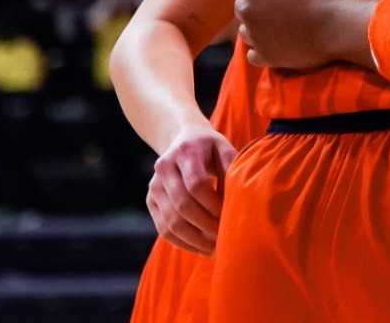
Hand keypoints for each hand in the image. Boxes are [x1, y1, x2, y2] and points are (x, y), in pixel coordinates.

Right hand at [148, 126, 237, 255]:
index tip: (230, 216)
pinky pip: (164, 229)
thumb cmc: (211, 148)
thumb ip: (231, 169)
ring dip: (196, 240)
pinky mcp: (151, 201)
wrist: (184, 139)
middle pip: (182, 206)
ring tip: (217, 249)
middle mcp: (164, 168)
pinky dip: (184, 243)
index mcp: (185, 152)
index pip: (196, 185)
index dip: (213, 204)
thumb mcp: (224, 148)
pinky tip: (203, 249)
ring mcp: (154, 186)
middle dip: (206, 226)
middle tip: (227, 238)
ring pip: (171, 222)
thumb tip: (238, 200)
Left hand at [235, 0, 358, 69]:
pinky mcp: (266, 57)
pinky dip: (260, 50)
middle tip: (277, 6)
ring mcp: (256, 38)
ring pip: (245, 31)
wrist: (338, 26)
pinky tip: (274, 44)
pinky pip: (252, 55)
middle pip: (241, 7)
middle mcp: (248, 13)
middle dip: (254, 5)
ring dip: (255, 28)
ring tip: (276, 26)